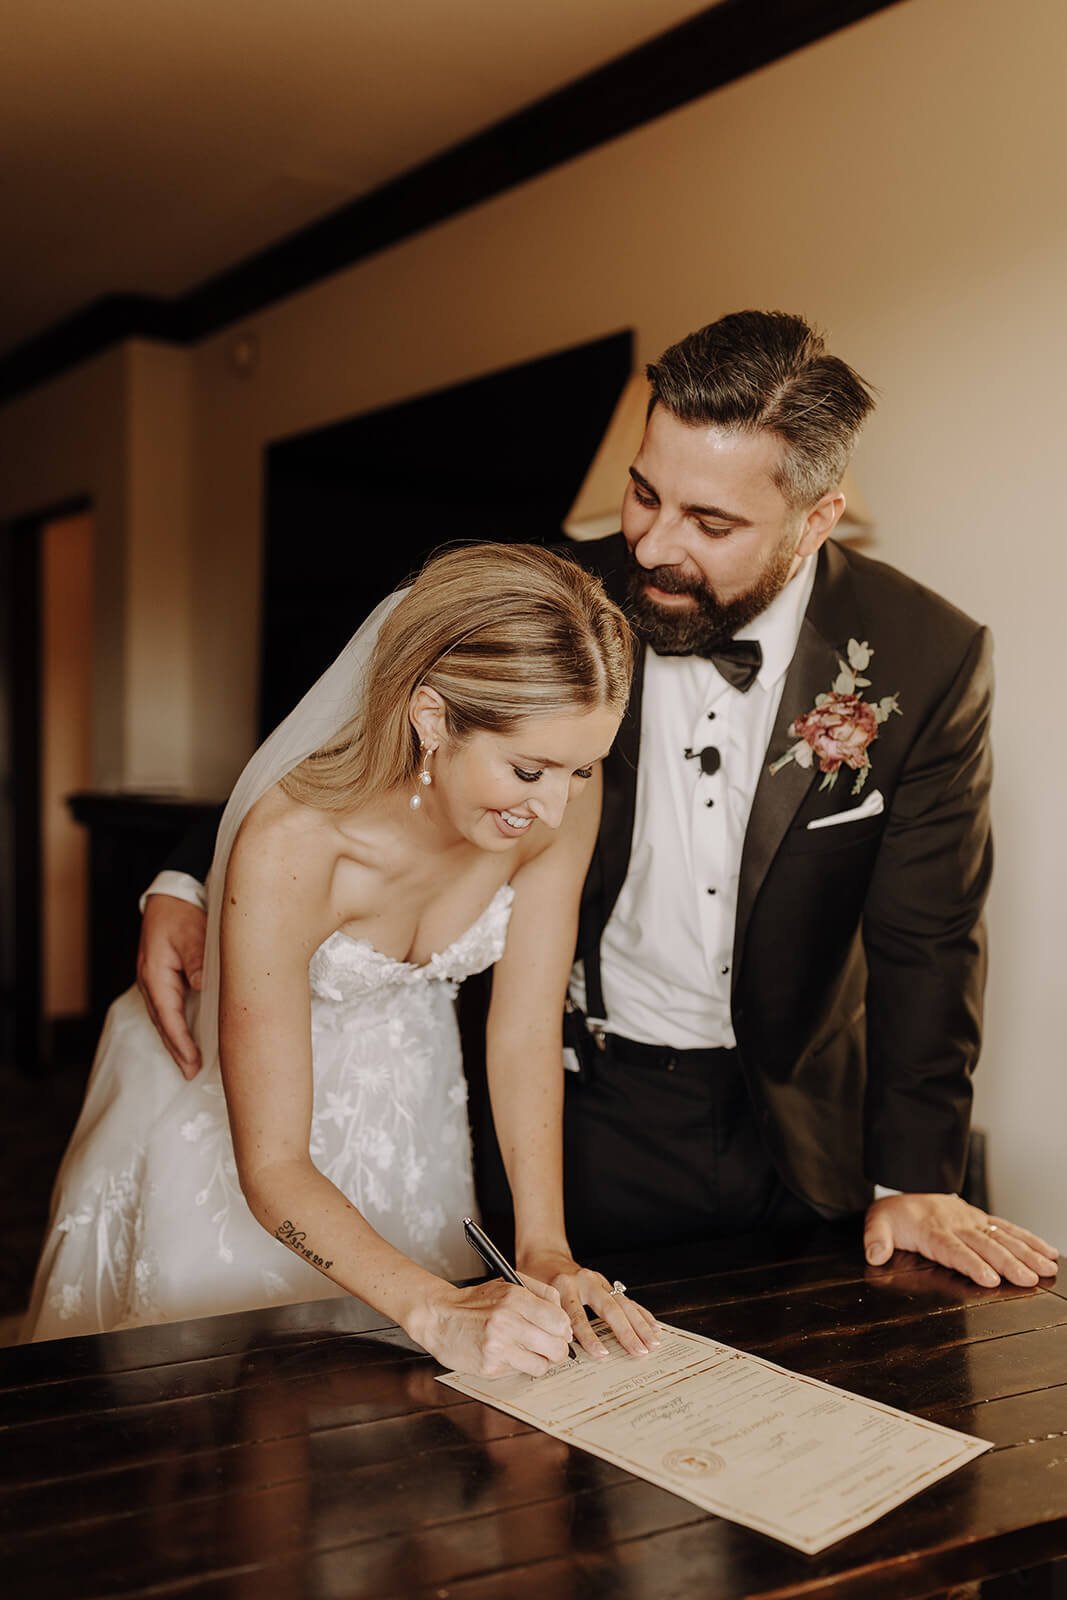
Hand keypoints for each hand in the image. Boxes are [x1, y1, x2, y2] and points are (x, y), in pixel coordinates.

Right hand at [136, 894, 206, 1078]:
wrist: (171, 895)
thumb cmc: (181, 913)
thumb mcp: (192, 934)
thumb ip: (197, 961)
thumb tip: (201, 986)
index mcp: (156, 975)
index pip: (169, 1017)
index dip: (181, 1042)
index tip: (193, 1063)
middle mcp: (151, 981)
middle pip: (163, 1023)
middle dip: (176, 1049)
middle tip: (190, 1073)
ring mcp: (154, 979)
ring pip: (164, 1016)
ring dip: (175, 1039)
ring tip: (188, 1062)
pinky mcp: (162, 976)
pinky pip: (168, 1006)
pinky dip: (175, 1023)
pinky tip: (186, 1034)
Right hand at [415, 1275, 574, 1376]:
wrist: (439, 1317)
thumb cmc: (474, 1302)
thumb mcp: (507, 1284)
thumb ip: (540, 1293)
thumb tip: (563, 1316)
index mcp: (515, 1298)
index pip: (559, 1321)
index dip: (564, 1330)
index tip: (561, 1332)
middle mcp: (508, 1322)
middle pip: (556, 1346)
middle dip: (557, 1349)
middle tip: (550, 1347)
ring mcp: (499, 1347)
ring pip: (542, 1365)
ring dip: (539, 1361)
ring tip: (527, 1352)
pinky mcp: (490, 1367)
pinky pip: (520, 1373)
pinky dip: (519, 1367)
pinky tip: (508, 1355)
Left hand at [519, 1248, 661, 1360]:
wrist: (545, 1256)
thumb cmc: (536, 1279)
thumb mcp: (533, 1297)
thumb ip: (546, 1318)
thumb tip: (558, 1348)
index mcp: (563, 1286)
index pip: (578, 1315)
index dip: (590, 1336)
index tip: (601, 1353)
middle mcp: (584, 1282)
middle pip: (609, 1309)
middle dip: (626, 1332)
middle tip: (639, 1351)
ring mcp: (598, 1281)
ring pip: (623, 1304)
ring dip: (640, 1325)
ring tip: (652, 1343)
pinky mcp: (607, 1284)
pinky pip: (627, 1300)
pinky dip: (642, 1314)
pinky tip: (654, 1326)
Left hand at [864, 1193, 1059, 1287]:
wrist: (908, 1187)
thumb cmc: (895, 1214)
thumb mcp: (878, 1223)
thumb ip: (876, 1239)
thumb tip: (874, 1255)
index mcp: (933, 1230)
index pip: (954, 1249)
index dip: (972, 1264)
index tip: (990, 1278)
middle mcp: (958, 1225)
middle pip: (985, 1245)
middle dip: (1008, 1263)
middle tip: (1028, 1279)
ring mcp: (973, 1221)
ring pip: (1003, 1237)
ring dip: (1026, 1253)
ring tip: (1047, 1269)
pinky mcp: (983, 1219)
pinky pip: (1009, 1228)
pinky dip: (1030, 1240)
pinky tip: (1049, 1253)